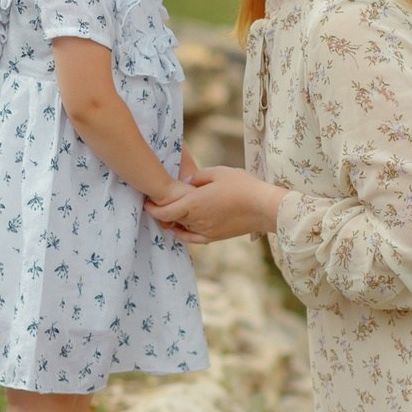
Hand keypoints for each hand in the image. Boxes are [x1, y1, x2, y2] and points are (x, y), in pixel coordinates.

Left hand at [147, 165, 283, 242]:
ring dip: (173, 221)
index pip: (164, 211)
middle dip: (162, 212)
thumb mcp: (217, 173)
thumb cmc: (242, 186)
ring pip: (181, 228)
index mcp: (193, 204)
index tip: (147, 201)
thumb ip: (197, 178)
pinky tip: (180, 228)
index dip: (153, 208)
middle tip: (157, 202)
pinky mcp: (214, 237)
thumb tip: (185, 183)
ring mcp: (205, 231)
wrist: (264, 207)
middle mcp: (196, 221)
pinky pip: (193, 238)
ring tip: (170, 211)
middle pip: (171, 220)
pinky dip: (183, 233)